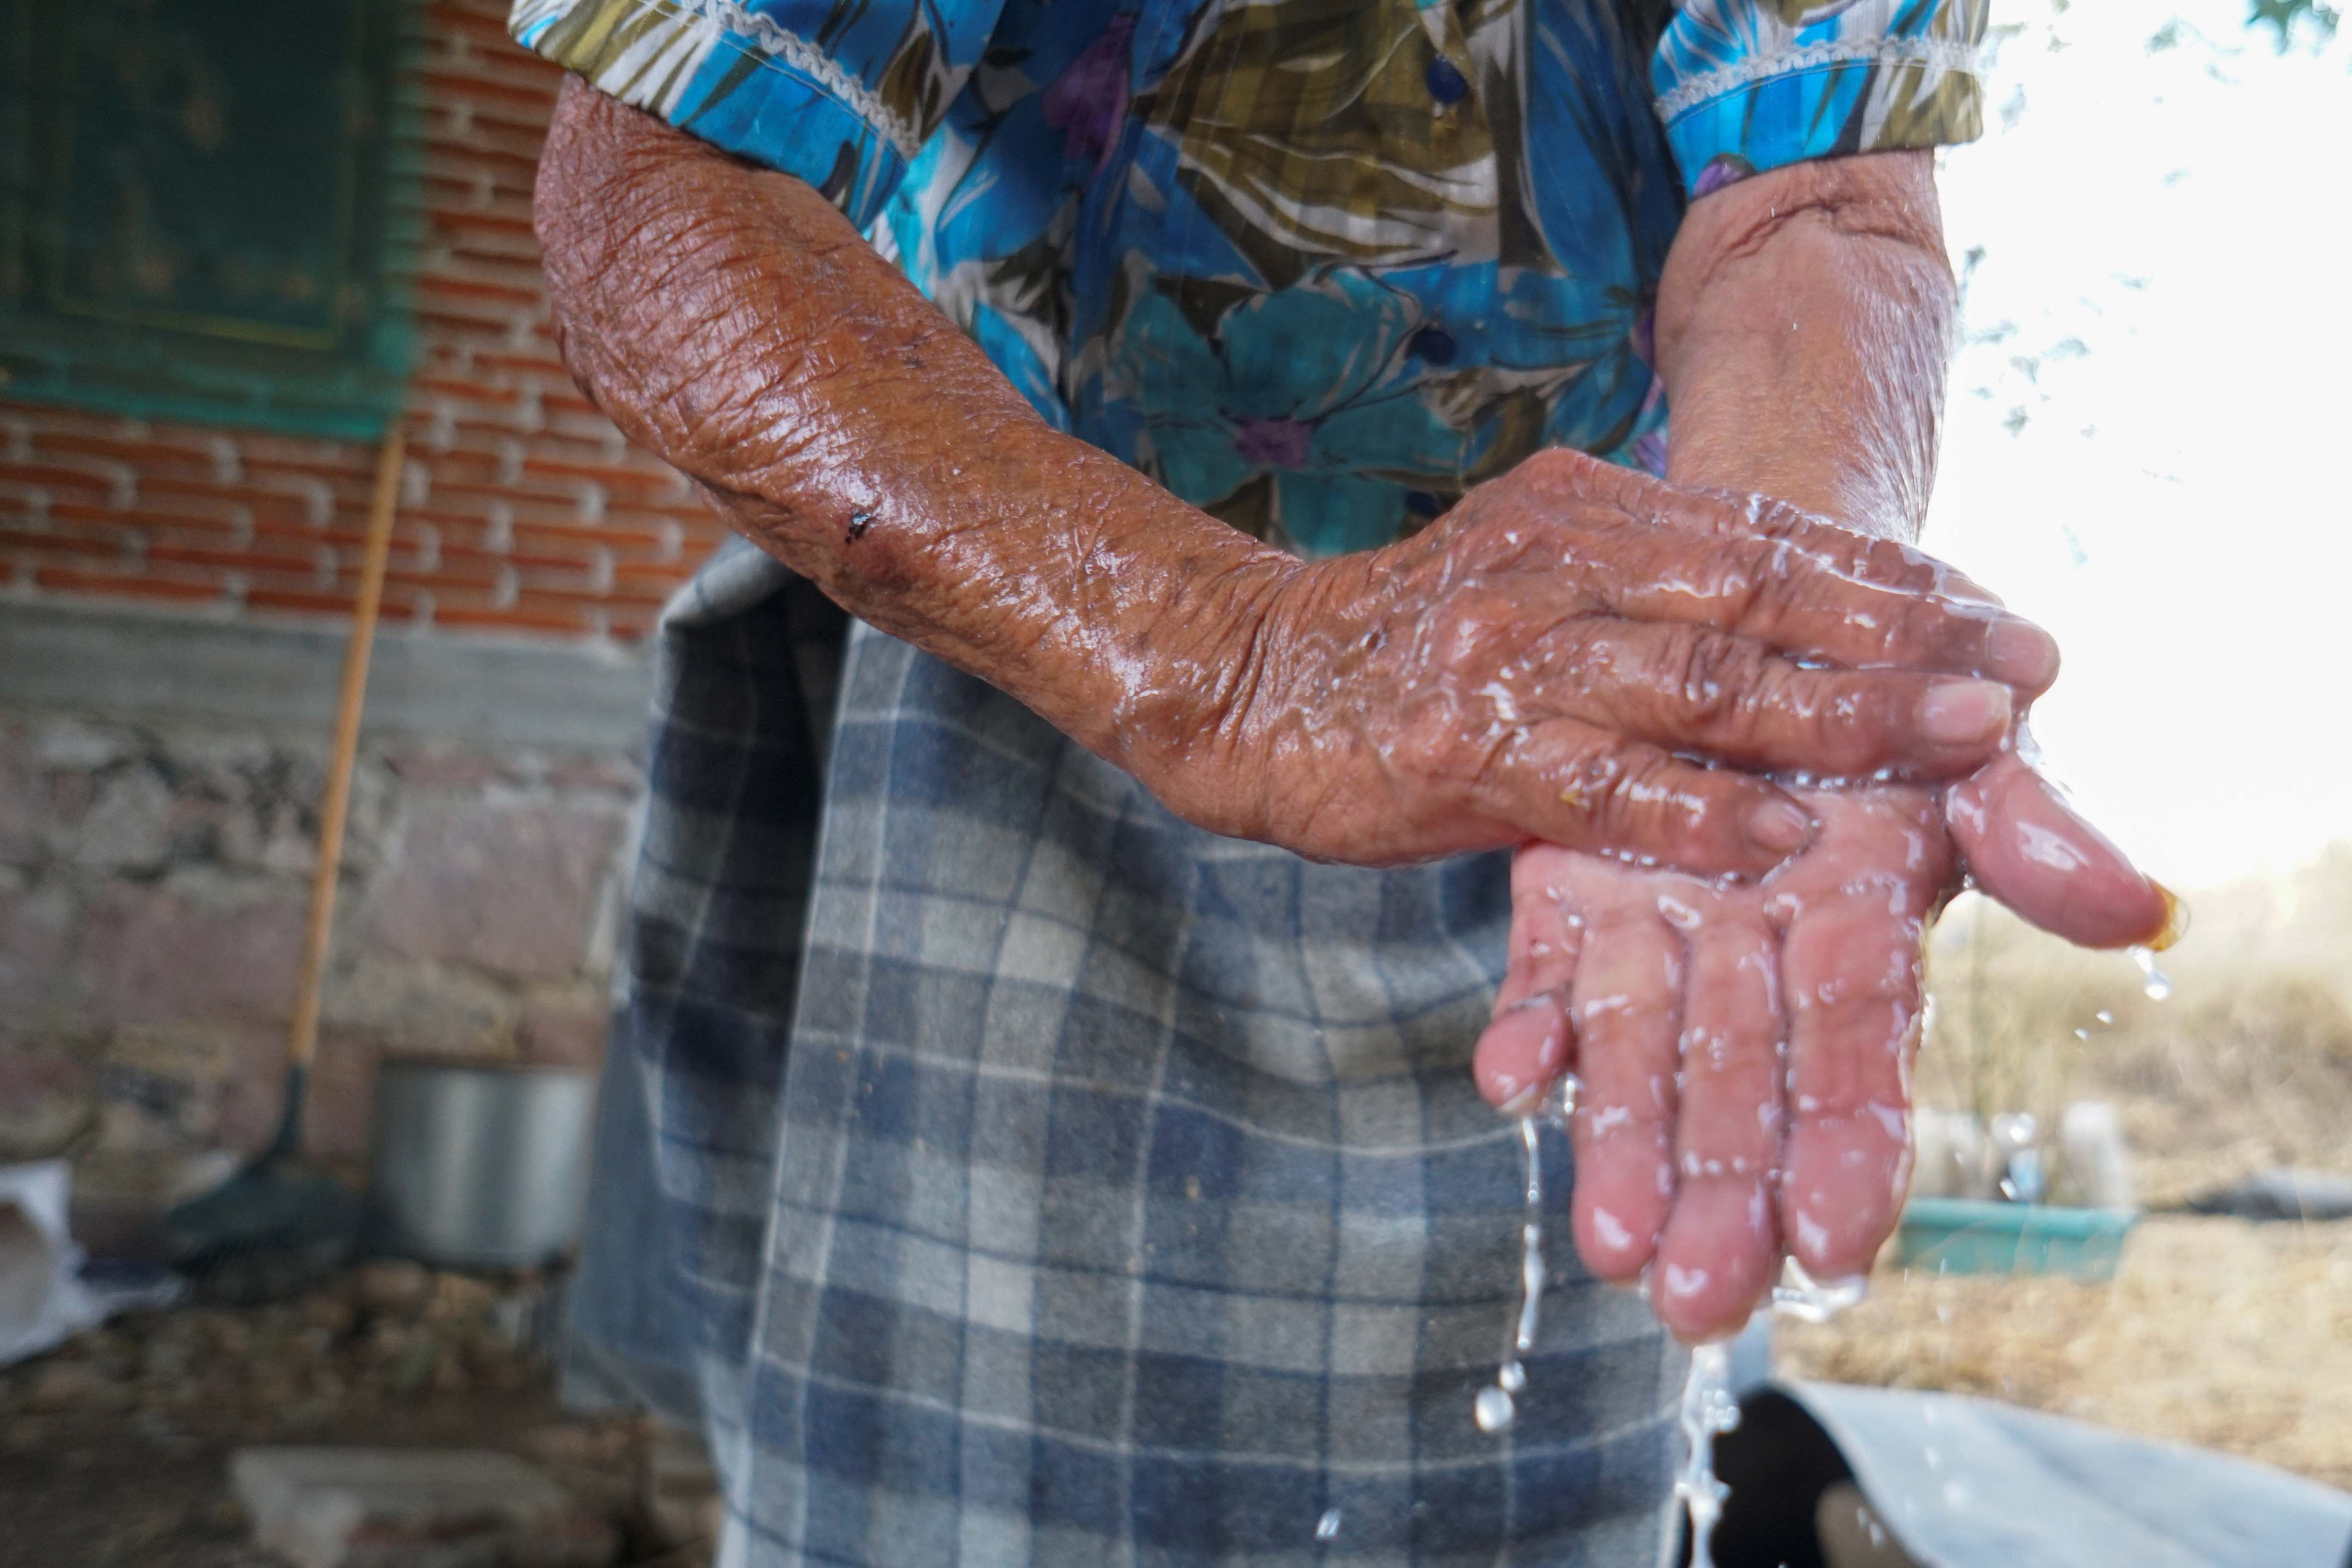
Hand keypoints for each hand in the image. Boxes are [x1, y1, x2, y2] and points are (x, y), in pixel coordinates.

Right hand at [1193, 448, 2062, 877]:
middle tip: (2027, 676)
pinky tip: (1787, 840)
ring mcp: (1508, 656)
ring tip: (1958, 742)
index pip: (1769, 539)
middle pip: (1759, 597)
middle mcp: (1555, 562)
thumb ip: (1653, 589)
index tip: (2008, 622)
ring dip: (1842, 717)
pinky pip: (1607, 788)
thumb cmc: (1413, 643)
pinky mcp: (1463, 752)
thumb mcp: (1541, 574)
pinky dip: (1702, 815)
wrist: (1246, 681)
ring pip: (1703, 683)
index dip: (1898, 583)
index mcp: (1585, 509)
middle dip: (1906, 641)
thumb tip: (1801, 620)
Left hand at [1469, 752, 2174, 1342]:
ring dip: (1622, 1144)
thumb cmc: (1892, 692)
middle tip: (1698, 1302)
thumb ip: (2033, 829)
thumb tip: (2136, 909)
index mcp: (1856, 925)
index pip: (1858, 1054)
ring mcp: (1654, 921)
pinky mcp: (1567, 888)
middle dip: (1721, 1192)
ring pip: (1637, 1051)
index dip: (1849, 1144)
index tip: (1836, 1246)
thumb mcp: (1973, 746)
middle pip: (1738, 1083)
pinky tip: (1509, 1080)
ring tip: (1611, 1246)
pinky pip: (1544, 971)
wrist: (1772, 609)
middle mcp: (1753, 944)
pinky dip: (1529, 1027)